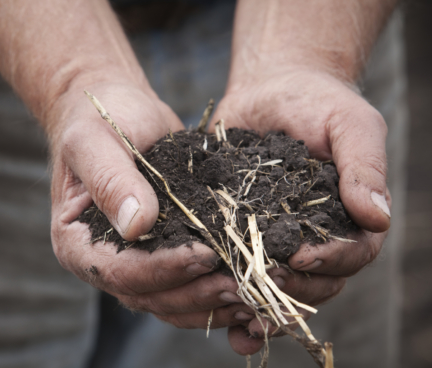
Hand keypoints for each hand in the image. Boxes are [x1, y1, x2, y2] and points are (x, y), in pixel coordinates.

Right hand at [49, 81, 256, 329]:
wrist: (118, 109)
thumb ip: (110, 180)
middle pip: (150, 296)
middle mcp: (104, 261)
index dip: (164, 269)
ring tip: (252, 291)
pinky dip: (214, 290)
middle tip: (242, 284)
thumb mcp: (95, 140)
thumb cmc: (99, 118)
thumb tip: (136, 225)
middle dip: (197, 293)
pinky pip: (187, 285)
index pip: (120, 271)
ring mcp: (135, 262)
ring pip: (172, 301)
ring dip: (212, 301)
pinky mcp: (163, 253)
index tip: (205, 255)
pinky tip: (247, 284)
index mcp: (77, 242)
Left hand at [211, 68, 390, 354]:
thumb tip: (376, 217)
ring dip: (263, 305)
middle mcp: (315, 235)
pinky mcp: (241, 232)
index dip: (331, 261)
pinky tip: (218, 311)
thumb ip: (363, 165)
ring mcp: (277, 237)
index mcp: (348, 216)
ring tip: (239, 313)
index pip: (353, 254)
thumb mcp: (349, 123)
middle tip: (264, 285)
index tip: (300, 258)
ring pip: (279, 286)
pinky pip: (241, 270)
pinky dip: (234, 296)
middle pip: (316, 281)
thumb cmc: (316, 102)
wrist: (269, 90)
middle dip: (292, 289)